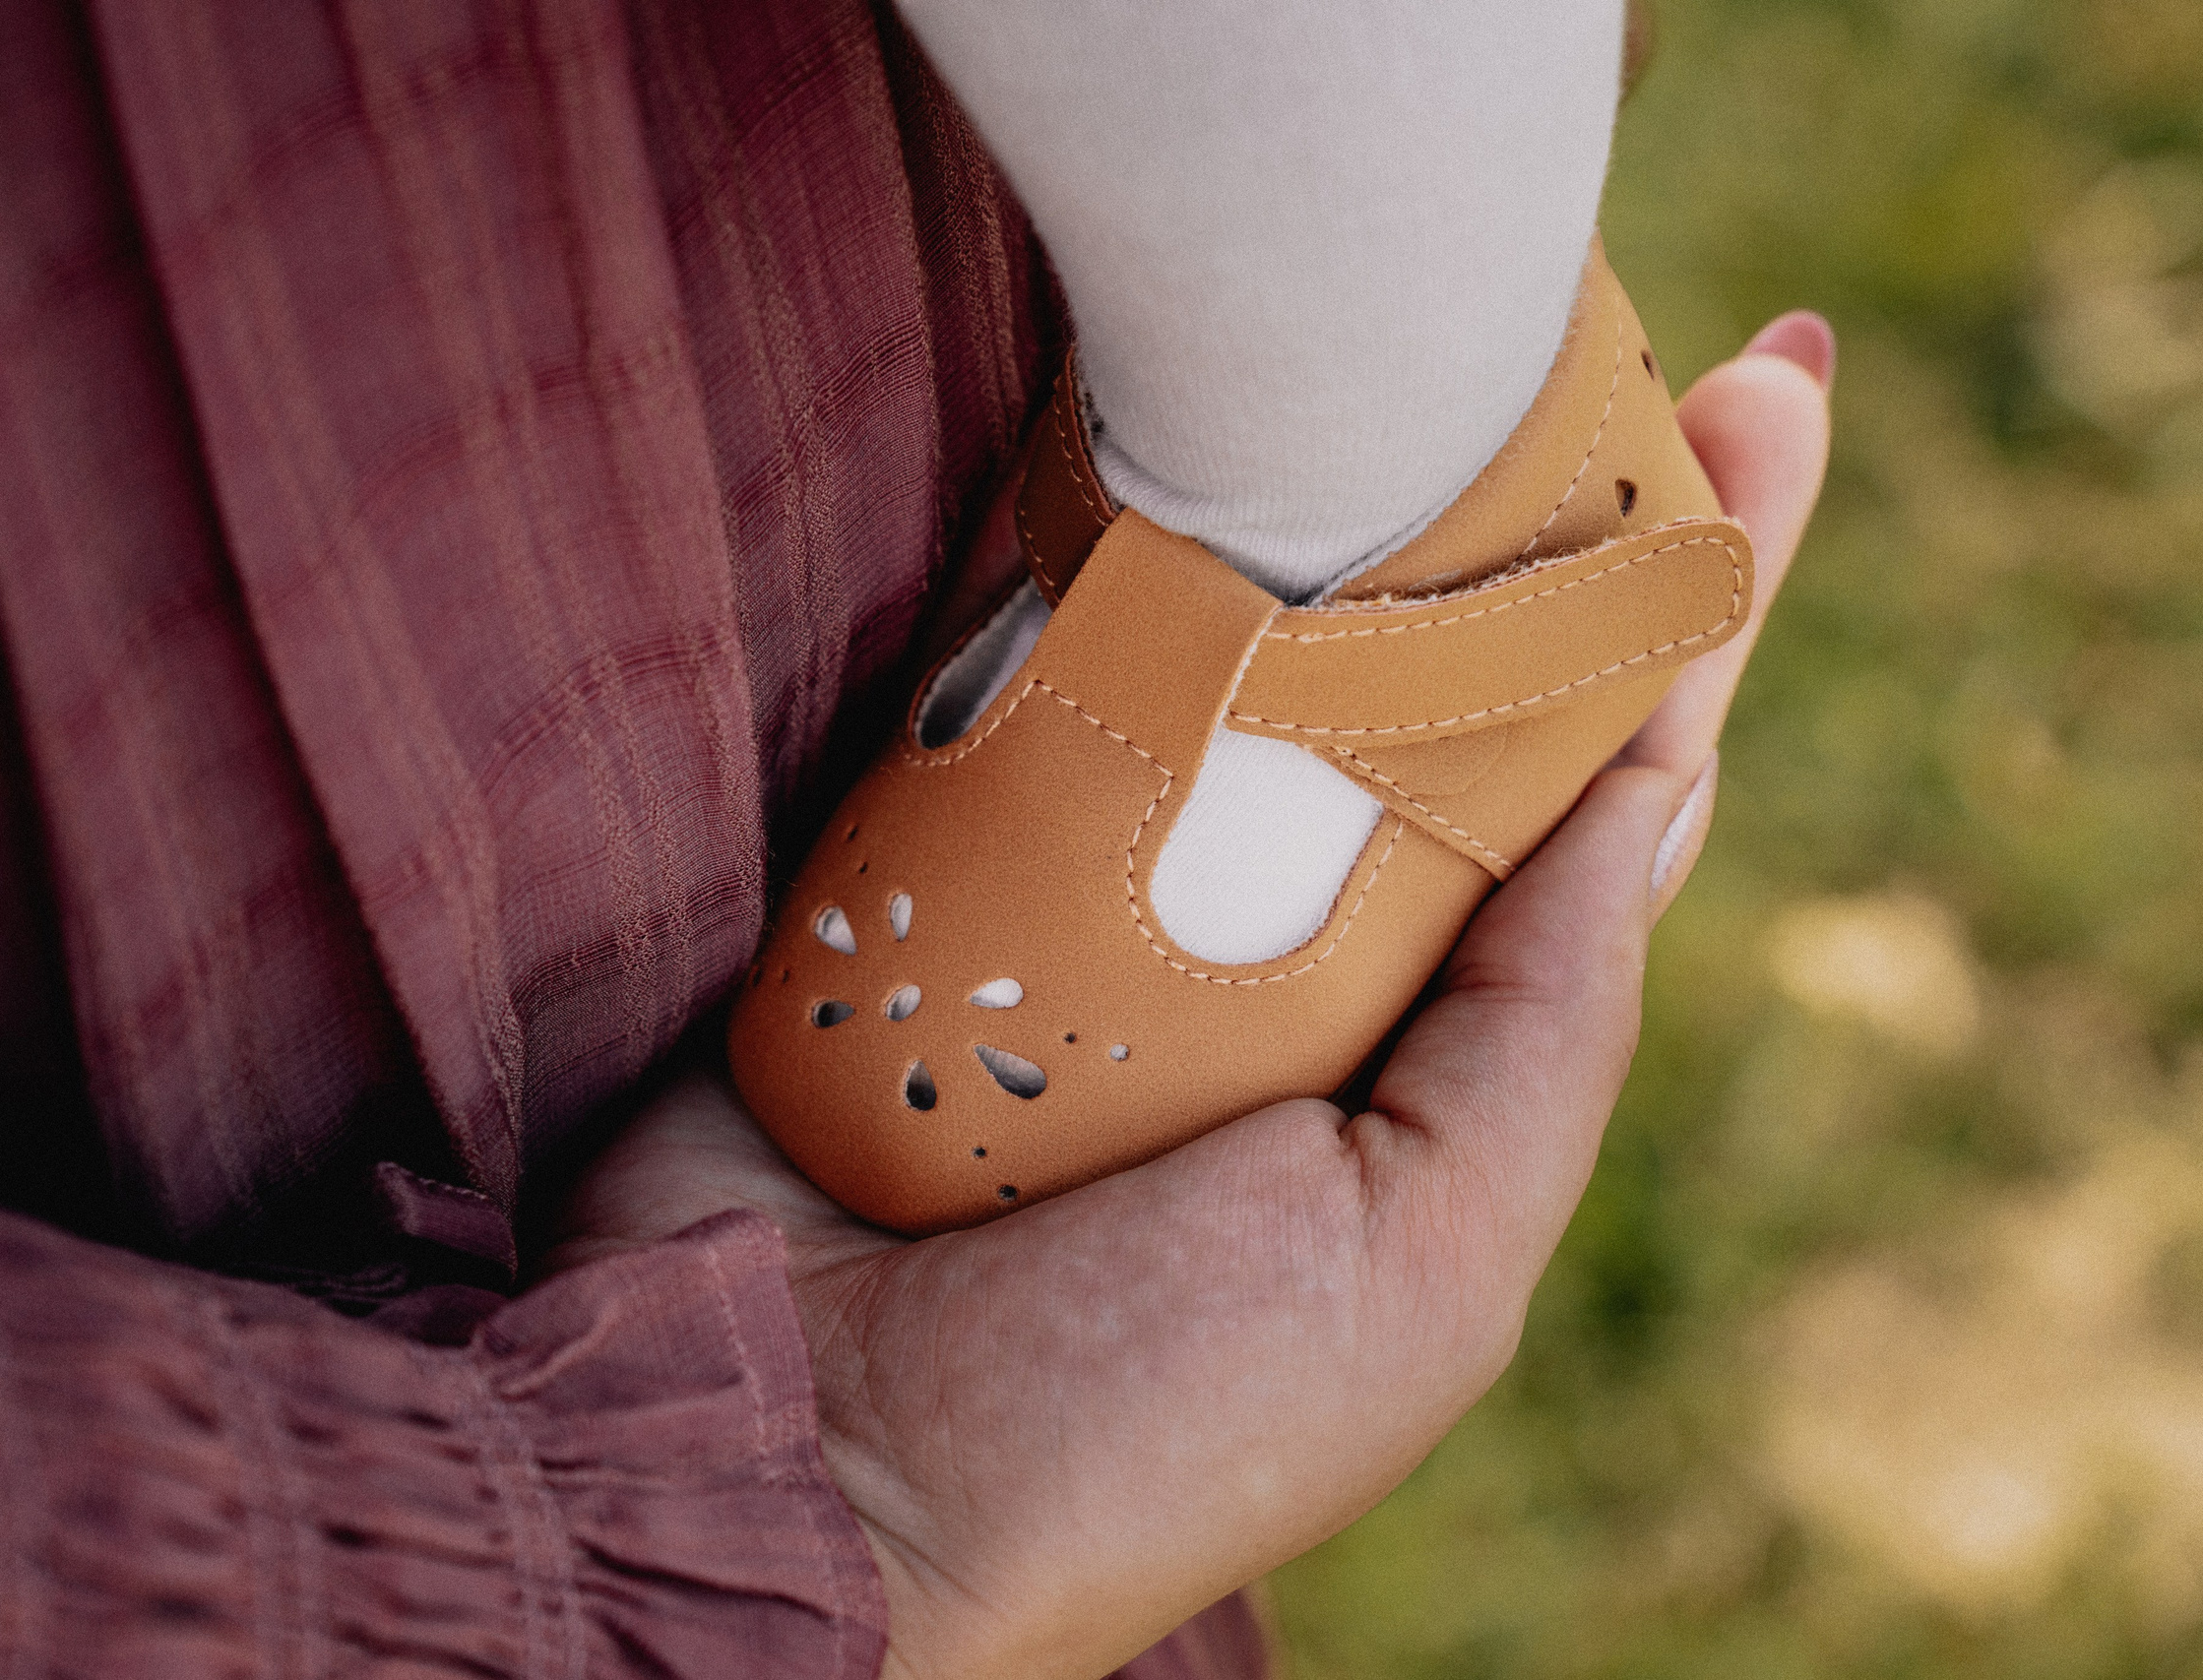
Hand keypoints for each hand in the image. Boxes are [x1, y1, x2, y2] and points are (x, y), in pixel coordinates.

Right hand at [558, 318, 1833, 1679]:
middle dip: (1480, 519)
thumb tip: (1657, 777)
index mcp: (1408, 1042)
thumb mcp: (1426, 1254)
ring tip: (1340, 368)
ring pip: (1202, 671)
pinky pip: (1002, 697)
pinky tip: (1112, 468)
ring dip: (1266, 531)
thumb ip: (1544, 1022)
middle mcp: (1256, 955)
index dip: (1681, 611)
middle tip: (1550, 326)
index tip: (1758, 410)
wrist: (795, 1469)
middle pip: (1397, 691)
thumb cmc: (1135, 1415)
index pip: (1578, 785)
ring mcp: (1076, 905)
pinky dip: (1049, 597)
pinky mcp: (909, 873)